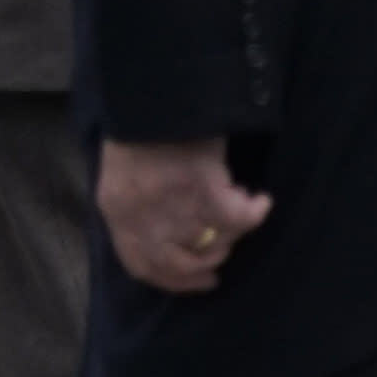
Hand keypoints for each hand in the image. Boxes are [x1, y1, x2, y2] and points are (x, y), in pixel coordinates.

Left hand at [98, 135, 271, 293]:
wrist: (155, 96)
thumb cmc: (139, 128)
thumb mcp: (122, 173)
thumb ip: (137, 208)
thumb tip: (168, 238)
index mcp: (117, 211)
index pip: (141, 265)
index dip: (172, 280)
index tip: (197, 280)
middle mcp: (144, 218)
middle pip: (179, 264)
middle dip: (205, 266)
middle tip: (222, 262)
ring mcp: (175, 208)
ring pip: (214, 243)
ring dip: (231, 233)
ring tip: (238, 208)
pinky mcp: (205, 191)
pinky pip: (239, 219)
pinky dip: (254, 211)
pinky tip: (259, 200)